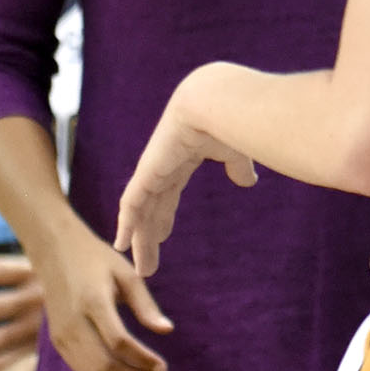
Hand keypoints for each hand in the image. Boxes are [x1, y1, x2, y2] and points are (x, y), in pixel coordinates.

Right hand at [36, 216, 172, 370]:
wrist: (54, 251)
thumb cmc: (95, 259)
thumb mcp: (126, 273)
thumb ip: (146, 304)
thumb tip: (167, 330)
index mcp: (93, 301)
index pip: (119, 342)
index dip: (143, 359)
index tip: (163, 366)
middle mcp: (73, 321)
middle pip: (105, 363)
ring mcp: (62, 334)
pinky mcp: (57, 340)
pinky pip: (81, 370)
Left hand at [116, 72, 258, 279]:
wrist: (216, 100)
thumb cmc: (231, 120)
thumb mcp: (236, 151)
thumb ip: (238, 167)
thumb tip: (248, 182)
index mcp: (182, 158)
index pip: (167, 193)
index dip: (163, 217)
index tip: (163, 237)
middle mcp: (163, 166)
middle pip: (152, 209)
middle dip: (150, 237)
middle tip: (147, 265)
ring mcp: (152, 169)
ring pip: (141, 213)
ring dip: (140, 241)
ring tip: (141, 269)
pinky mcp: (147, 172)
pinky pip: (131, 204)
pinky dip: (126, 225)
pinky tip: (121, 245)